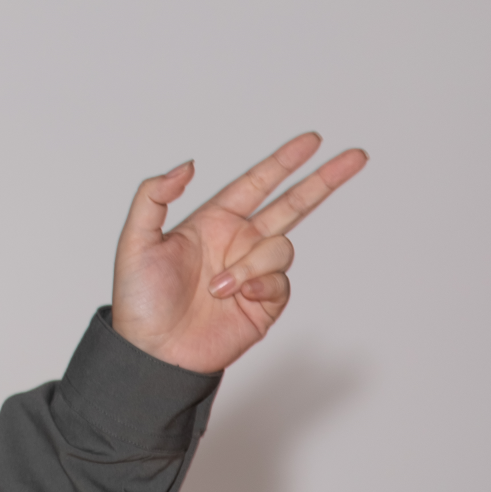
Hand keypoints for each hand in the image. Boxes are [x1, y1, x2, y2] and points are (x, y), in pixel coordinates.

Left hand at [112, 133, 366, 373]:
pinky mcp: (265, 303)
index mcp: (212, 222)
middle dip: (323, 180)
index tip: (313, 140)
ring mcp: (254, 272)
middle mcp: (238, 243)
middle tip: (355, 156)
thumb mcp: (135, 240)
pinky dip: (260, 285)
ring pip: (281, 247)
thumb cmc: (139, 300)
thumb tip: (188, 166)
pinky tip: (238, 297)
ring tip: (218, 287)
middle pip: (293, 204)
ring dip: (252, 264)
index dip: (284, 161)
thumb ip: (154, 196)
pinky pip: (280, 282)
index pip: (257, 183)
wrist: (154, 351)